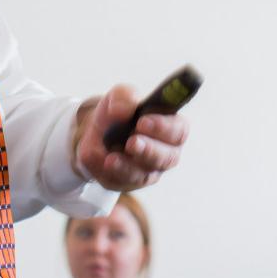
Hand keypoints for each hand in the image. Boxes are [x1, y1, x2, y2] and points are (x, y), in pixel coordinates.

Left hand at [74, 84, 188, 190]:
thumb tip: (126, 108)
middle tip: (132, 141)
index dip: (164, 127)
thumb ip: (124, 96)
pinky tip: (106, 161)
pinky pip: (125, 181)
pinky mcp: (131, 181)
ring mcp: (150, 169)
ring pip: (146, 173)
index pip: (179, 129)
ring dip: (129, 164)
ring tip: (113, 156)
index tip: (143, 121)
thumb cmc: (118, 113)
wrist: (96, 135)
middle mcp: (166, 151)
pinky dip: (114, 170)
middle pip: (169, 157)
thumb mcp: (118, 96)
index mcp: (170, 126)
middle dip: (150, 149)